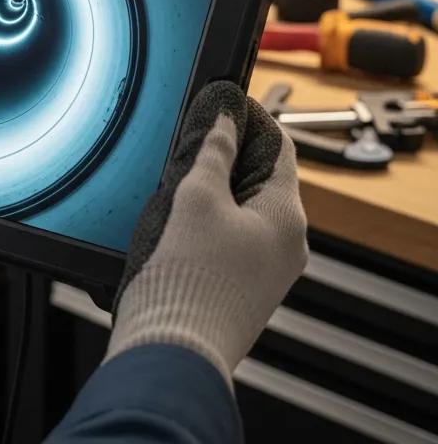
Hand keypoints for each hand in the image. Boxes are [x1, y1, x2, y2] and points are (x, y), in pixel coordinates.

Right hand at [104, 81, 307, 382]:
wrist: (170, 352)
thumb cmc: (186, 280)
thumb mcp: (196, 196)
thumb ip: (212, 147)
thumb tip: (225, 108)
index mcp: (286, 217)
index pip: (279, 144)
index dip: (248, 116)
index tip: (217, 100)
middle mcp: (283, 245)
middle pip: (257, 175)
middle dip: (220, 153)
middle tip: (182, 138)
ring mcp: (261, 269)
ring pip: (236, 207)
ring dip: (205, 188)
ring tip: (167, 181)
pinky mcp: (235, 286)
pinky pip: (224, 236)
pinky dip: (199, 219)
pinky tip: (167, 219)